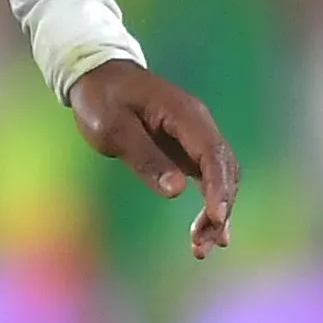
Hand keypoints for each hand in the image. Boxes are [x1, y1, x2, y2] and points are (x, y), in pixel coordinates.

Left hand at [69, 57, 240, 258]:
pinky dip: (210, 201)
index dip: (218, 187)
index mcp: (184, 115)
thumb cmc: (102, 99)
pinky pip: (208, 176)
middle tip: (204, 245)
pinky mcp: (188, 147)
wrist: (99, 75)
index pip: (212, 154)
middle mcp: (199, 124)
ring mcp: (196, 135)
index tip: (215, 218)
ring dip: (217, 211)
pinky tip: (207, 230)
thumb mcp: (113, 129)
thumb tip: (177, 191)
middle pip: (224, 169)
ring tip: (204, 247)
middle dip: (220, 208)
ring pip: (221, 176)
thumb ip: (144, 158)